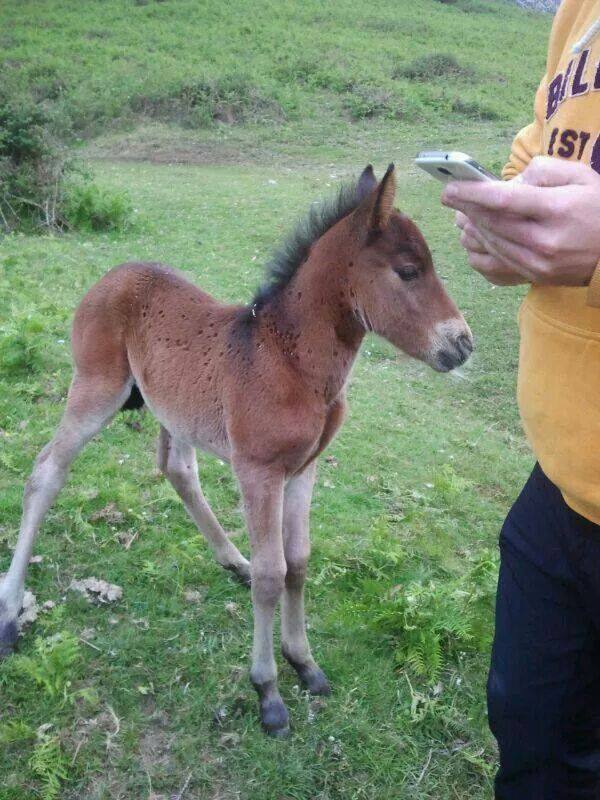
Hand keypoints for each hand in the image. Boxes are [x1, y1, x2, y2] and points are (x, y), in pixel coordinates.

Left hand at [442, 156, 599, 285]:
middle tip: (450, 197)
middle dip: (466, 209)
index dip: (472, 194)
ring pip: (492, 245)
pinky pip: (498, 263)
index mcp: (556, 210)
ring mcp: (539, 263)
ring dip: (472, 228)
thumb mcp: (581, 177)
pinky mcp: (536, 276)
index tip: (450, 189)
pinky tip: (476, 236)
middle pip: (493, 224)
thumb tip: (511, 182)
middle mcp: (545, 240)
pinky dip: (482, 249)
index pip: (503, 201)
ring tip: (462, 213)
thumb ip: (544, 172)